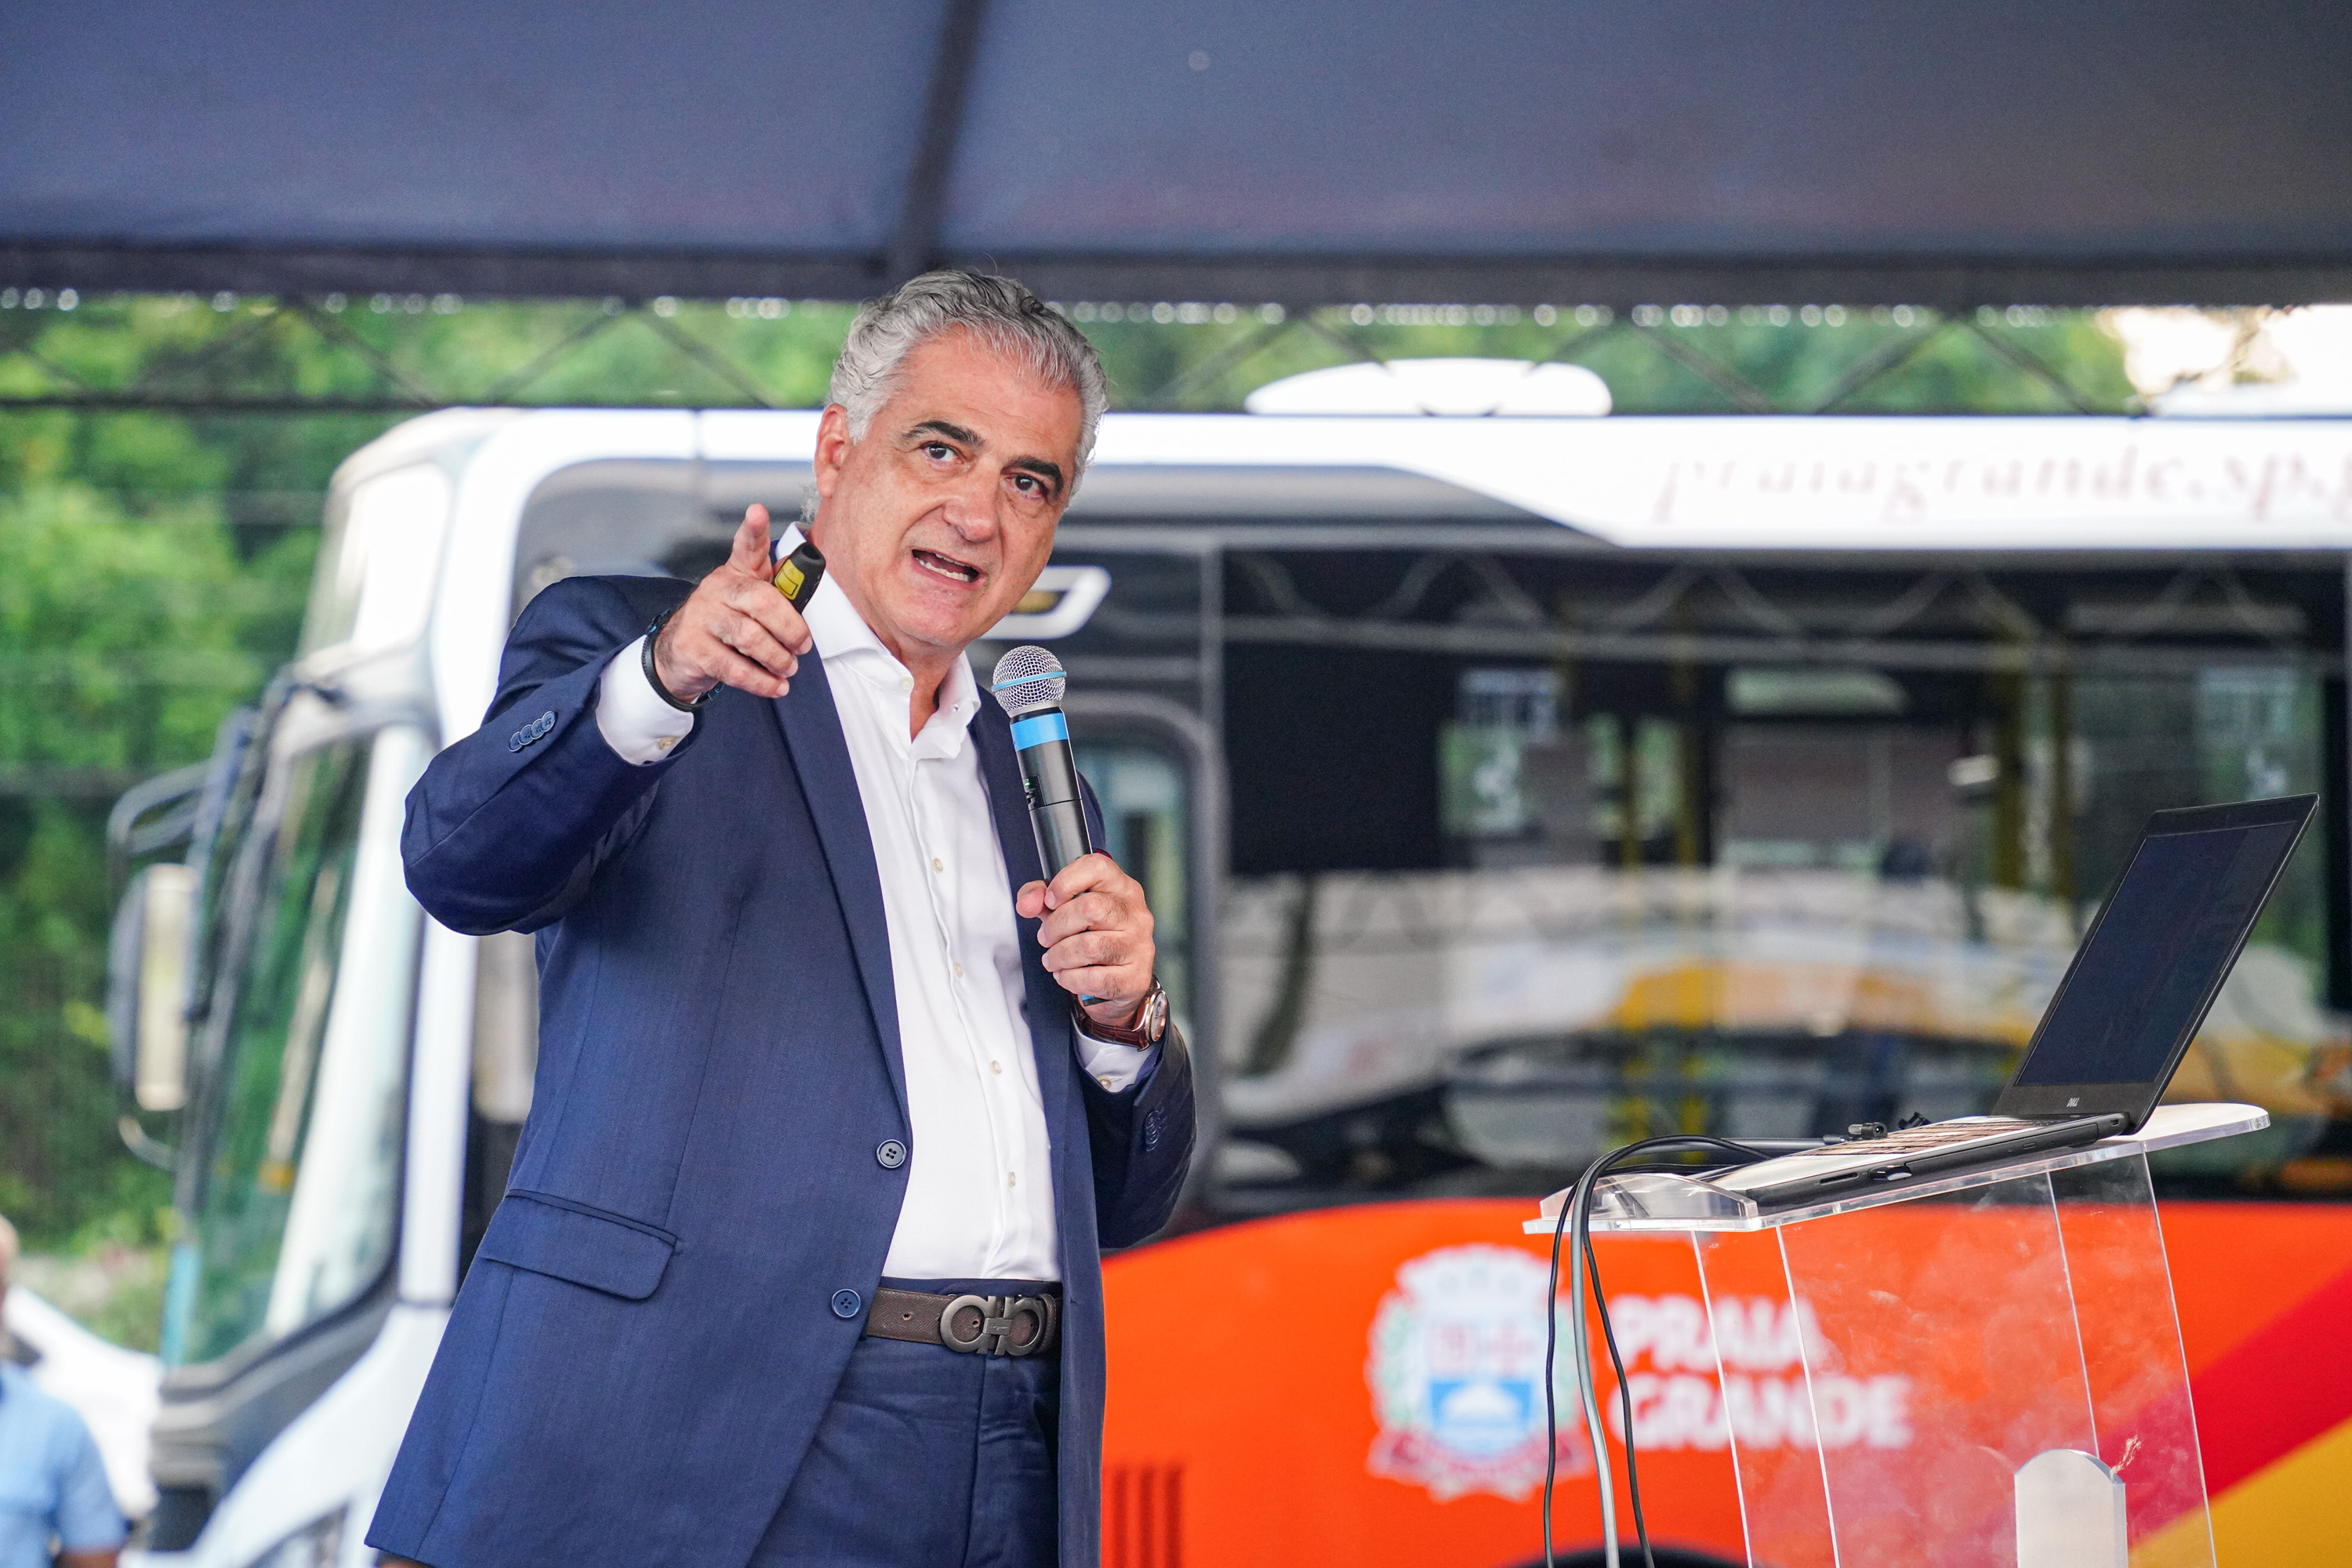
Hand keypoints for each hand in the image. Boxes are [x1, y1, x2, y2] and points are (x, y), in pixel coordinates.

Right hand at [652, 504, 814, 701]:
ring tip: (788, 667)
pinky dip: (761, 681)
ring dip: (777, 658)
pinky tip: (776, 686)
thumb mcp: (749, 603)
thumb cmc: (727, 623)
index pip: (746, 547)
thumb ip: (777, 594)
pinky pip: (734, 667)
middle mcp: (717, 588)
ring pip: (749, 637)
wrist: (679, 654)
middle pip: (761, 600)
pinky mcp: (693, 646)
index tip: (757, 511)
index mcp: (737, 573)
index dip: (753, 530)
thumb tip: (807, 591)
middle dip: (790, 627)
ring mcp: (702, 616)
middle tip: (802, 646)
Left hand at [1015, 852, 1155, 1029]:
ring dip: (1059, 956)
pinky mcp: (1135, 977)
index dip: (1066, 881)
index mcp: (1121, 888)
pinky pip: (1093, 978)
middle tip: (1046, 938)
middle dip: (1055, 926)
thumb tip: (1027, 903)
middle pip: (1089, 907)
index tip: (1050, 900)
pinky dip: (1070, 979)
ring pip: (1089, 946)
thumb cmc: (1093, 937)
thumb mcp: (1065, 910)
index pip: (1097, 867)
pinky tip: (1068, 975)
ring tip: (1053, 959)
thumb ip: (1040, 898)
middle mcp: (1135, 913)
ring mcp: (1138, 946)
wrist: (1120, 980)